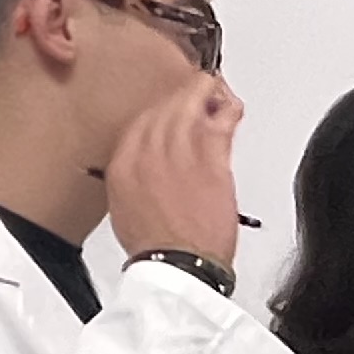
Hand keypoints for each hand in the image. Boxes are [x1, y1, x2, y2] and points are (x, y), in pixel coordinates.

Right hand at [105, 83, 244, 268]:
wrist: (178, 265)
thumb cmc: (155, 247)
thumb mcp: (126, 209)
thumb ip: (136, 178)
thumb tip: (149, 169)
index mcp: (123, 163)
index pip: (140, 120)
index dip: (159, 107)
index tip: (170, 104)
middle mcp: (147, 150)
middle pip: (165, 106)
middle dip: (182, 94)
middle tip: (196, 89)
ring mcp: (179, 151)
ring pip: (190, 104)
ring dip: (204, 93)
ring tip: (213, 89)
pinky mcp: (210, 159)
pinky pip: (220, 120)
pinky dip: (227, 107)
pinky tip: (231, 104)